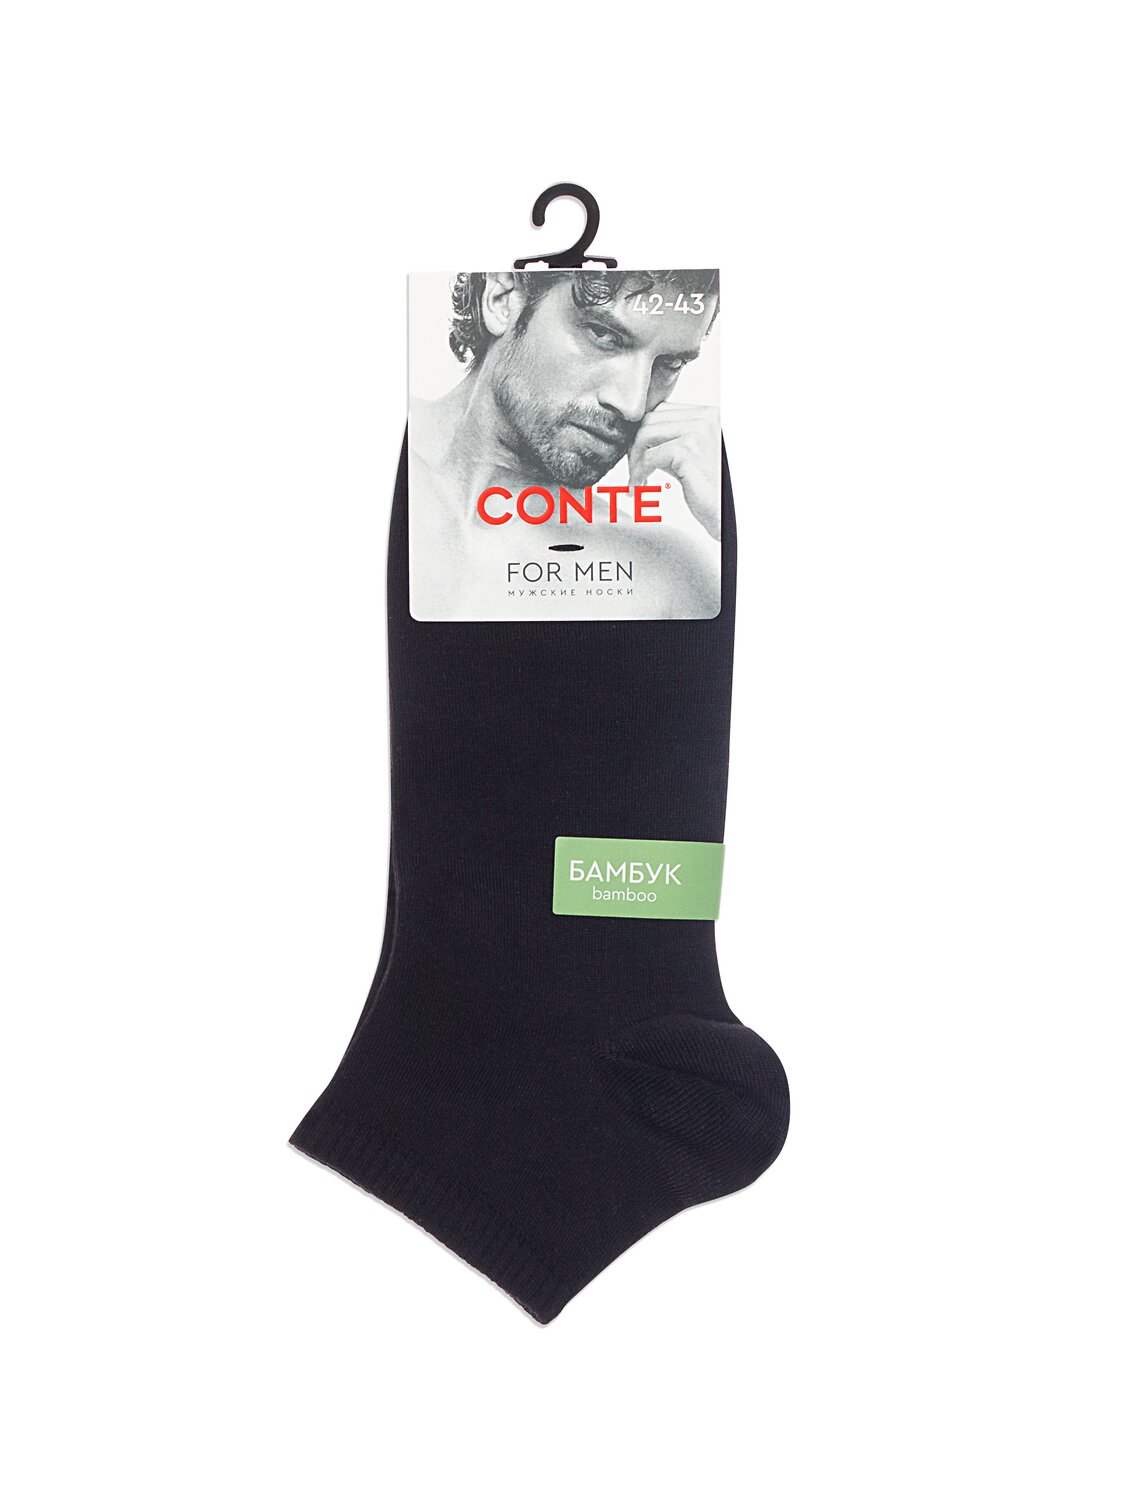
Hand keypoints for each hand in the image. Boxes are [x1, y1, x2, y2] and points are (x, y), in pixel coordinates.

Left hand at [628, 403, 719, 539]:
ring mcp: (698, 432)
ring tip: (636, 479)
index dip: (644, 432)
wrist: (729, 512)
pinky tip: (638, 487)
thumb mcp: (692, 458)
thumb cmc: (714, 490)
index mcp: (709, 414)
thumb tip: (640, 439)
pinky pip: (648, 457)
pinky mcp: (687, 451)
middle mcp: (706, 417)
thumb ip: (672, 442)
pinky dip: (638, 473)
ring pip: (645, 435)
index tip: (639, 455)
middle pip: (651, 419)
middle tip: (634, 469)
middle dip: (635, 445)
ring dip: (634, 459)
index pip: (663, 410)